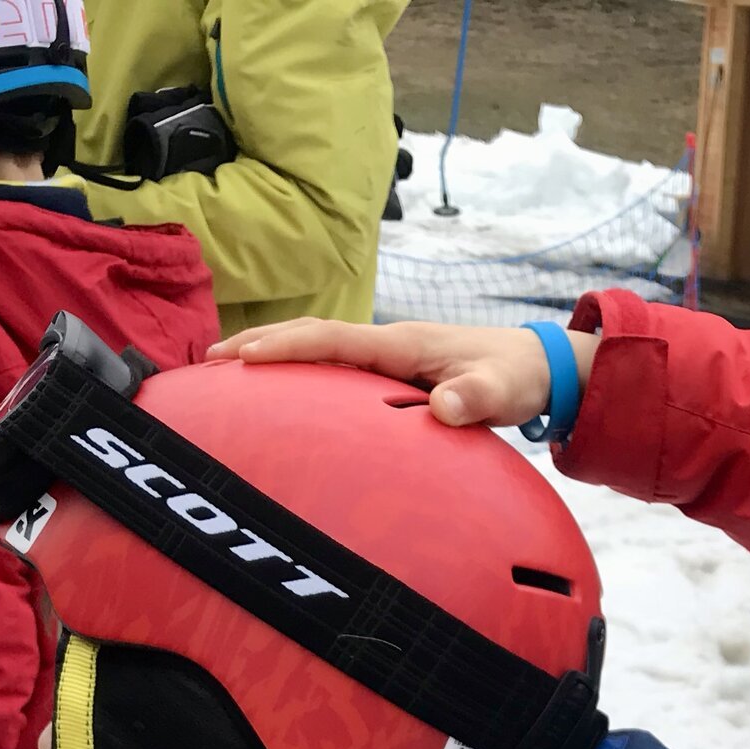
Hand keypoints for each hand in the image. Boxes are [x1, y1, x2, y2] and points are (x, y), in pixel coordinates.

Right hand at [210, 318, 600, 430]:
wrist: (539, 368)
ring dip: (275, 360)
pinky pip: (338, 374)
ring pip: (320, 355)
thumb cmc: (518, 376)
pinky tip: (282, 405)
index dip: (286, 347)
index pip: (332, 340)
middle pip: (312, 340)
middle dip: (261, 348)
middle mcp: (389, 346)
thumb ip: (475, 399)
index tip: (242, 358)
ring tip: (225, 381)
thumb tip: (444, 408)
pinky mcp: (393, 377)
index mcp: (403, 344)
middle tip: (210, 366)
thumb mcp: (502, 391)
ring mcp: (389, 360)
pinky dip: (303, 378)